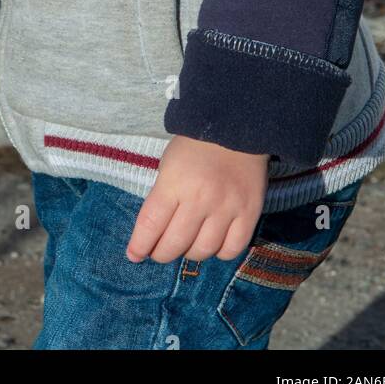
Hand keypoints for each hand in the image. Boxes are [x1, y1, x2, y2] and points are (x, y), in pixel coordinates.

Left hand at [125, 135, 268, 264]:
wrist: (235, 128)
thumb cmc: (194, 147)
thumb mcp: (168, 165)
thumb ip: (162, 198)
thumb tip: (154, 233)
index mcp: (174, 182)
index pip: (150, 224)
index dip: (140, 245)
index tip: (134, 255)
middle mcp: (199, 198)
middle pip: (175, 244)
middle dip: (162, 253)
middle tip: (160, 251)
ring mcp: (226, 207)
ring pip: (203, 250)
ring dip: (190, 253)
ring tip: (187, 244)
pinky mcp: (249, 213)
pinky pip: (232, 249)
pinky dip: (219, 252)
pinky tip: (213, 243)